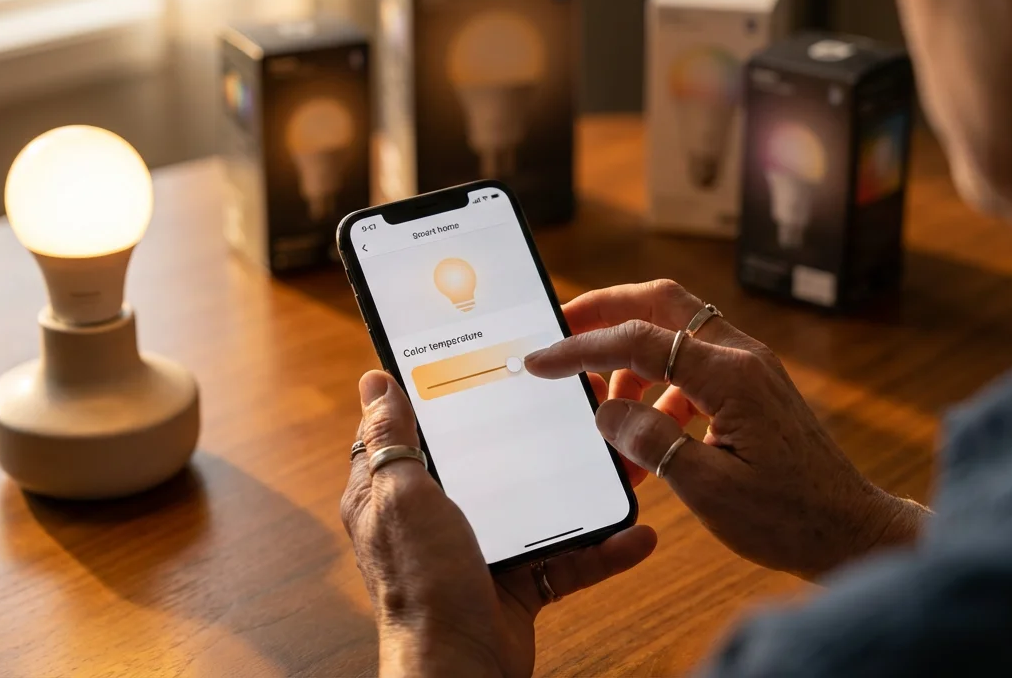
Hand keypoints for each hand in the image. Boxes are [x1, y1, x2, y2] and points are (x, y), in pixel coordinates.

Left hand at [340, 371, 656, 676]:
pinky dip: (602, 550)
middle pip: (489, 462)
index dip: (442, 396)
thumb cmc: (421, 585)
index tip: (485, 363)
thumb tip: (375, 382)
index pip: (413, 431)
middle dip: (533, 437)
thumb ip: (393, 440)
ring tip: (620, 461)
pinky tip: (636, 535)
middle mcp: (435, 519)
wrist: (459, 668)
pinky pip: (565, 559)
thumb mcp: (401, 496)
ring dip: (581, 491)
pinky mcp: (516, 584)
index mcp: (393, 493)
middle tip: (576, 405)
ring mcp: (479, 550)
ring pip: (537, 507)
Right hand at [525, 280, 926, 580]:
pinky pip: (692, 365)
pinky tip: (646, 433)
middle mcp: (743, 357)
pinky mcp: (753, 388)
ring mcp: (751, 369)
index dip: (581, 347)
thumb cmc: (788, 518)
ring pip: (675, 332)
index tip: (540, 362)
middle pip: (660, 304)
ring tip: (602, 405)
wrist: (849, 531)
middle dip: (604, 311)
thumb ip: (651, 442)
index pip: (639, 341)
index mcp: (731, 376)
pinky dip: (658, 386)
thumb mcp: (709, 490)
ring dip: (631, 357)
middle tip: (560, 330)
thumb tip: (607, 411)